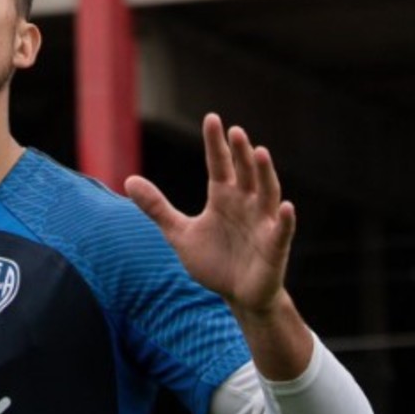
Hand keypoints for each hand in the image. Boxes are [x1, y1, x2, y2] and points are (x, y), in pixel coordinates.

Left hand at [125, 113, 296, 317]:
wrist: (237, 295)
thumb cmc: (214, 261)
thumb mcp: (179, 233)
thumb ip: (157, 207)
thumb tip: (129, 180)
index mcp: (224, 197)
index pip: (219, 164)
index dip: (215, 143)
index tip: (212, 118)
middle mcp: (246, 204)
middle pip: (244, 173)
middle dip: (240, 153)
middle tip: (236, 132)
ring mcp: (262, 224)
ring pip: (267, 193)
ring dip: (264, 174)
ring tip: (260, 152)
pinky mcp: (274, 247)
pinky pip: (281, 231)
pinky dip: (284, 219)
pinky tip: (285, 206)